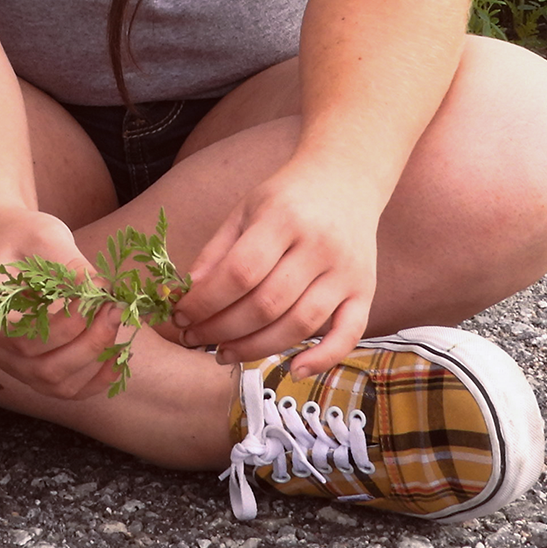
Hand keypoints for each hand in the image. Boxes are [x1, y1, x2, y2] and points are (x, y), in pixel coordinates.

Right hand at [0, 211, 131, 403]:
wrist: (6, 240)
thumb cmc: (21, 235)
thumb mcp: (44, 237)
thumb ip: (70, 266)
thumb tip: (104, 292)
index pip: (27, 340)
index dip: (67, 326)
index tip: (96, 299)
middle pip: (44, 369)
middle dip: (88, 343)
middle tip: (114, 310)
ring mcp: (14, 364)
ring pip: (56, 385)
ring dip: (94, 361)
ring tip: (114, 322)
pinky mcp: (34, 367)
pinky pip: (65, 388)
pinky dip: (95, 380)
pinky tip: (117, 357)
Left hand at [172, 154, 387, 374]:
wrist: (347, 177)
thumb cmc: (288, 197)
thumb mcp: (246, 210)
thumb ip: (217, 252)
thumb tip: (185, 297)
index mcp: (284, 218)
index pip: (240, 272)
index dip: (206, 301)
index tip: (181, 315)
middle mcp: (319, 245)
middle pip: (266, 304)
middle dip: (222, 329)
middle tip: (195, 338)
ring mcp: (346, 270)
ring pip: (299, 324)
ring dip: (256, 348)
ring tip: (223, 353)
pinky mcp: (365, 290)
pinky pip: (349, 333)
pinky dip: (324, 358)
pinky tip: (293, 370)